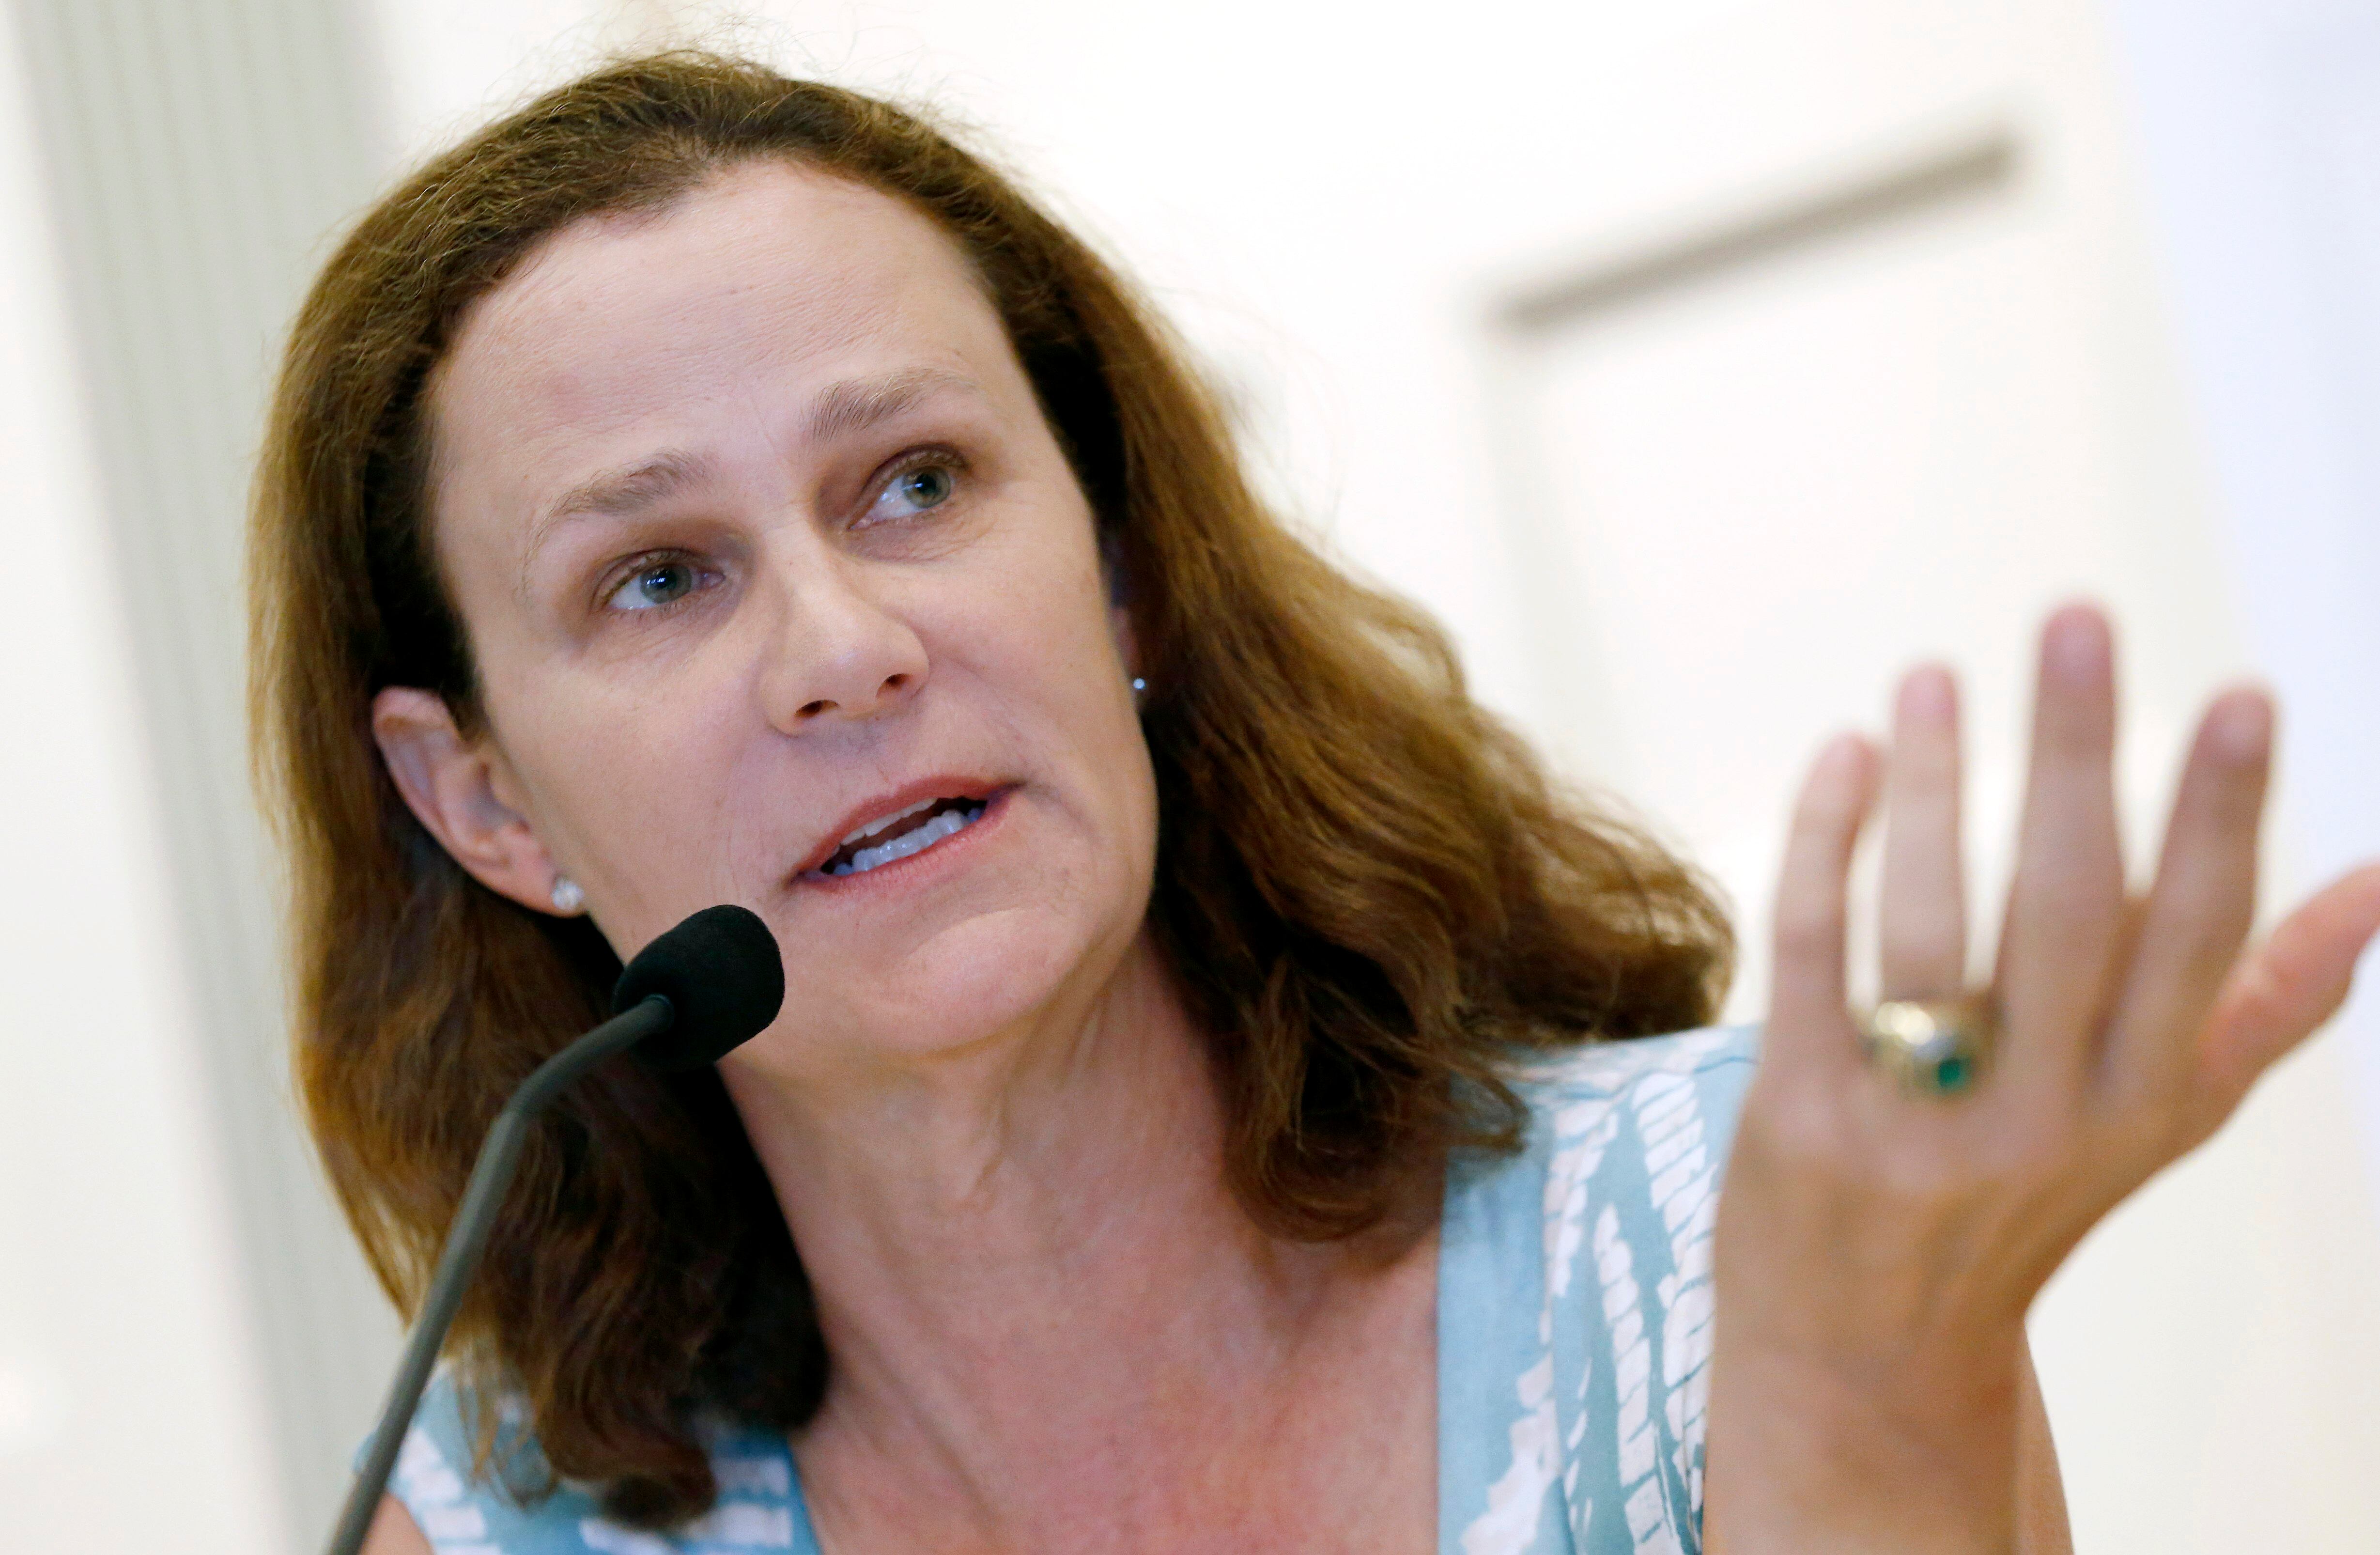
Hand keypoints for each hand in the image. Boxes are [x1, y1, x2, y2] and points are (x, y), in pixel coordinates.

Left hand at [1702, 603, 2379, 1552]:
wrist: (1870, 1355)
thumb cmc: (2024, 1198)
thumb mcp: (2159, 1120)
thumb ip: (2265, 1004)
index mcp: (2143, 1097)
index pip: (2199, 937)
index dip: (2224, 816)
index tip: (2246, 693)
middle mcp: (2043, 1111)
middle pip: (2066, 907)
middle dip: (2074, 757)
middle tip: (2076, 616)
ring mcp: (1915, 1118)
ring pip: (1928, 923)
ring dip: (1930, 785)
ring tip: (1930, 674)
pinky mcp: (1801, 1116)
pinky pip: (1811, 954)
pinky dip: (1826, 847)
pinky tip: (1841, 756)